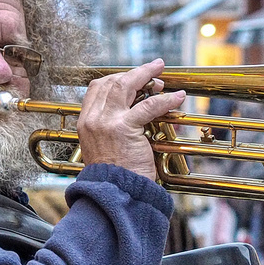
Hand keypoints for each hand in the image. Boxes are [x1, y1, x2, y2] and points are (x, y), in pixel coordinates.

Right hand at [75, 58, 185, 182]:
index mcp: (85, 122)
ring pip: (126, 85)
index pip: (97, 88)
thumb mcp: (105, 149)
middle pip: (112, 82)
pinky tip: (178, 97)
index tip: (132, 77)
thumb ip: (112, 130)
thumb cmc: (116, 176)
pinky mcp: (125, 128)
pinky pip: (148, 106)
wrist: (115, 193)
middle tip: (153, 71)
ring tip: (162, 73)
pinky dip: (165, 99)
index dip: (116, 78)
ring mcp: (107, 122)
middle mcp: (93, 119)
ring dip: (146, 75)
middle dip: (134, 73)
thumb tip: (136, 114)